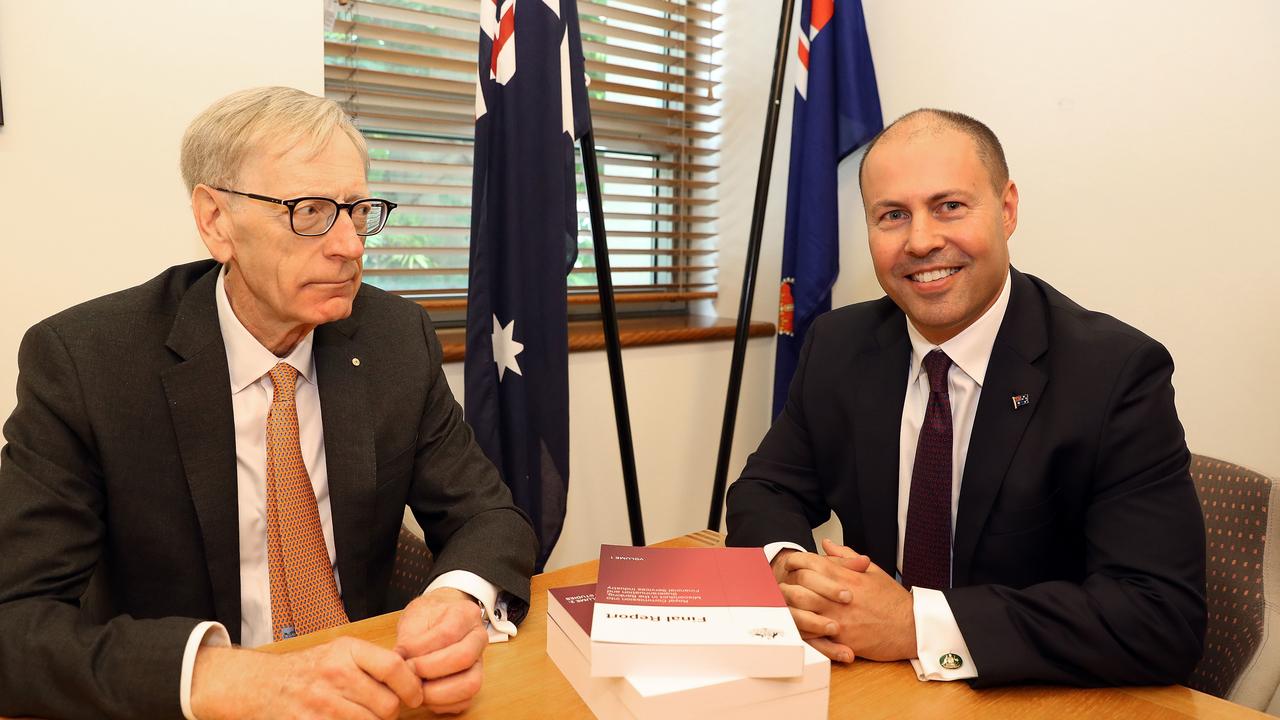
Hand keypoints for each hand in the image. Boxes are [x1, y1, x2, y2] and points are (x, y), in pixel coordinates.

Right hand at [190, 637, 422, 719]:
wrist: (263, 685)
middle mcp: (335, 675)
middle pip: (387, 705)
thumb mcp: (340, 651)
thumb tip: (414, 676)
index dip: (412, 686)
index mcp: (346, 651)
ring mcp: (322, 703)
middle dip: (391, 712)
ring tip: (362, 714)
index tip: (415, 696)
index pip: (394, 667)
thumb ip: (374, 661)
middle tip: (383, 709)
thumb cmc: (310, 668)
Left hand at [394, 587, 489, 713]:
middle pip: (464, 658)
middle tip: (409, 672)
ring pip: (470, 684)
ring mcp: (479, 662)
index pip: (448, 633)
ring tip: (415, 688)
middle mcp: (479, 638)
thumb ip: (410, 640)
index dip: (422, 647)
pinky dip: (441, 704)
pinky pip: (464, 701)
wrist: (437, 621)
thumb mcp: (415, 618)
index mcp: (466, 614)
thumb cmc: (426, 619)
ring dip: (437, 692)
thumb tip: (401, 663)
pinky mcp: (473, 682)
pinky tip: (424, 695)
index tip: (402, 653)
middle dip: (431, 670)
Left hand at [781, 538, 916, 661]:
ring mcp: (838, 618)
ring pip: (801, 612)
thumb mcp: (872, 571)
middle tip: (782, 587)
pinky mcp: (841, 639)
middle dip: (786, 586)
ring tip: (785, 608)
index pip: (810, 563)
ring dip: (790, 609)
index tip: (790, 565)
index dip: (795, 562)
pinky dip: (802, 631)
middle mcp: (839, 596)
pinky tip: (798, 627)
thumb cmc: (892, 601)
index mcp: (846, 577)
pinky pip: (812, 635)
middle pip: (800, 586)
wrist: (912, 627)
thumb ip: (846, 556)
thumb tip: (826, 544)